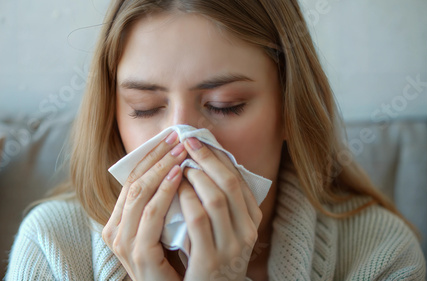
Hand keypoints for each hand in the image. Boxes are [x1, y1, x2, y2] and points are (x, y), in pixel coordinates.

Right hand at [102, 131, 187, 280]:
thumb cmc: (171, 263)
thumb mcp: (162, 229)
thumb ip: (161, 205)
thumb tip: (177, 167)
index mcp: (118, 222)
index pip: (131, 180)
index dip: (150, 156)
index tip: (170, 138)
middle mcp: (114, 230)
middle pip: (134, 181)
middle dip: (157, 157)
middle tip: (178, 138)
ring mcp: (123, 242)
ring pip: (140, 193)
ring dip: (162, 167)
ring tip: (181, 151)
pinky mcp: (138, 252)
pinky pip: (151, 213)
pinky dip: (165, 191)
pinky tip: (179, 175)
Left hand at [179, 137, 262, 280]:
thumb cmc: (210, 258)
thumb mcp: (222, 230)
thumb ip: (217, 204)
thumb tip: (201, 165)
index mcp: (251, 221)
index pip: (239, 180)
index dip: (220, 157)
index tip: (201, 140)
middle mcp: (247, 232)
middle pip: (230, 183)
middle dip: (208, 158)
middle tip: (188, 141)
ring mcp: (231, 247)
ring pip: (216, 198)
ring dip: (196, 175)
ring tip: (180, 163)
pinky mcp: (210, 259)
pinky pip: (197, 220)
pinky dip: (186, 199)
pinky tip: (175, 188)